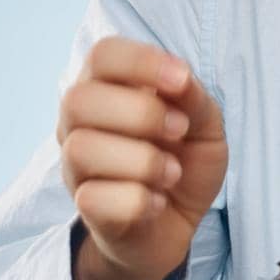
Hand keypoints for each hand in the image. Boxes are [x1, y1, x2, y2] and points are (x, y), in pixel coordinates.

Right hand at [56, 36, 226, 279]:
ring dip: (142, 161)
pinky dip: (139, 200)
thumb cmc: (183, 159)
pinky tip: (156, 201)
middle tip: (178, 130)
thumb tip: (180, 78)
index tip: (181, 80)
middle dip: (140, 113)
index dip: (140, 61)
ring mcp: (75, 167)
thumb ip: (193, 97)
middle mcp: (80, 123)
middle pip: (79, 99)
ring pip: (82, 149)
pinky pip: (95, 199)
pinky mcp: (84, 208)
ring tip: (171, 173)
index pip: (102, 55)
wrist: (176, 224)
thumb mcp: (205, 125)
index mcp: (108, 88)